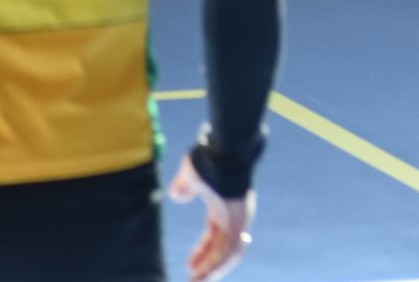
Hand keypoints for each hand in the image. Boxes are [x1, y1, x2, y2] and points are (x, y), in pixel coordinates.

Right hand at [168, 155, 254, 279]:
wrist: (222, 150)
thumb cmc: (206, 160)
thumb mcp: (190, 178)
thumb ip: (184, 187)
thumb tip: (179, 195)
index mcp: (223, 207)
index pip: (215, 236)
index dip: (203, 253)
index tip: (190, 266)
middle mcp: (234, 216)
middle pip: (223, 248)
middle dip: (208, 267)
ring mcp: (239, 218)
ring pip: (228, 253)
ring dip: (213, 270)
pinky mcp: (238, 220)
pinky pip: (229, 249)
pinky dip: (218, 264)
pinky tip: (205, 276)